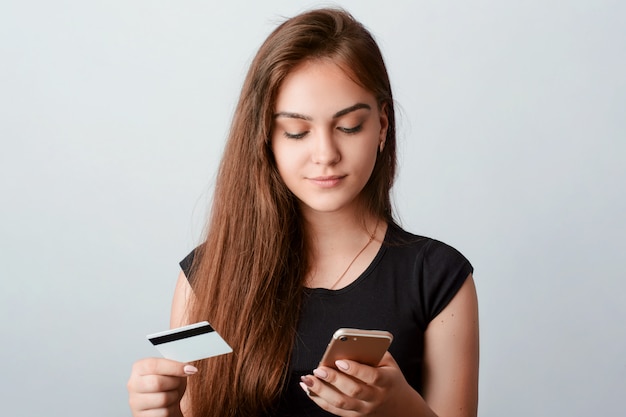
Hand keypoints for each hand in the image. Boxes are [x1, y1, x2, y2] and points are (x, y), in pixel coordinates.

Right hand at [127, 357, 196, 416]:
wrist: (166, 403)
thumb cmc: (168, 385)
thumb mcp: (172, 370)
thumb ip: (177, 366)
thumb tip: (188, 368)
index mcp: (140, 367)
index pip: (153, 365)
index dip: (174, 367)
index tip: (189, 369)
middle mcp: (133, 384)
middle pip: (157, 383)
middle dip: (174, 383)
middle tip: (177, 383)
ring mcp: (135, 402)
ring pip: (162, 399)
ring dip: (173, 396)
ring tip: (171, 394)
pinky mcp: (141, 416)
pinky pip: (163, 413)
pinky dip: (170, 409)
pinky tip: (167, 405)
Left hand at [300, 352, 417, 416]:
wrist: (398, 406)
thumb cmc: (389, 377)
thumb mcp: (388, 362)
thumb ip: (373, 352)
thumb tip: (350, 343)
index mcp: (386, 382)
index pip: (371, 376)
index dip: (355, 369)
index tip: (340, 361)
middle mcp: (375, 398)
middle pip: (353, 391)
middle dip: (334, 379)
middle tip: (319, 369)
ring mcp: (363, 409)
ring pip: (341, 403)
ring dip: (321, 391)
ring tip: (308, 379)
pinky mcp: (353, 416)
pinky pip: (333, 410)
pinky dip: (318, 399)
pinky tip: (307, 388)